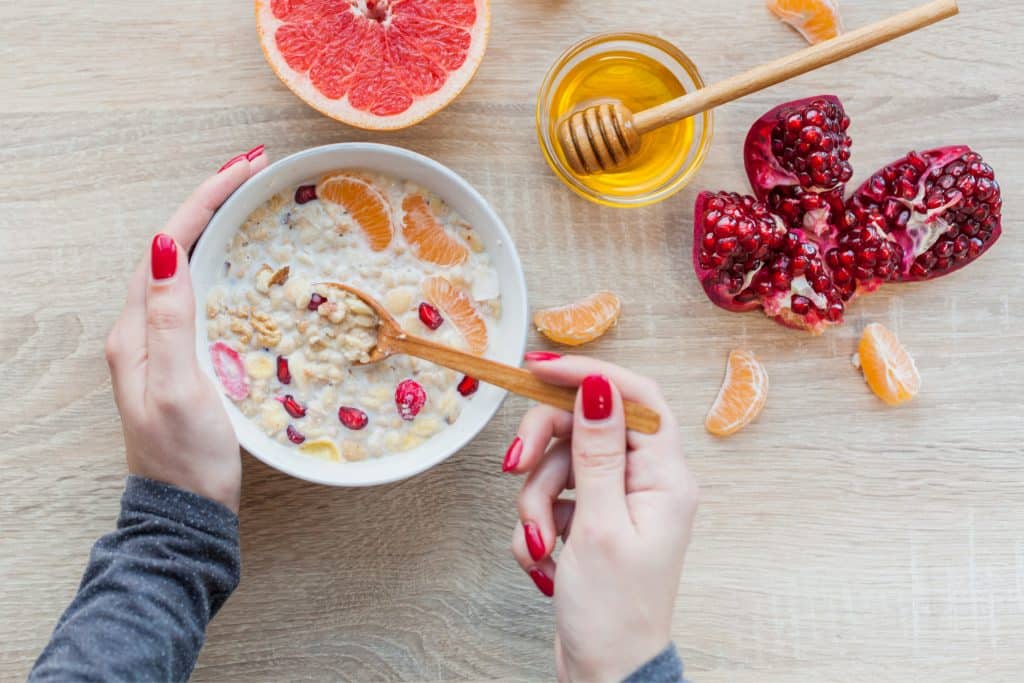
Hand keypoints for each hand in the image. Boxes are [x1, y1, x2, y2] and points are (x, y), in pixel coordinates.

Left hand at [104, 147, 268, 511]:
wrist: (185, 512)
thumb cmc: (187, 457)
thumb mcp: (180, 388)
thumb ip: (170, 320)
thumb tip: (164, 248)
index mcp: (137, 331)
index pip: (168, 245)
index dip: (205, 201)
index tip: (244, 168)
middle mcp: (143, 329)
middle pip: (173, 246)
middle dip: (210, 201)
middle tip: (253, 170)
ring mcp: (161, 344)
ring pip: (185, 266)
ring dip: (214, 227)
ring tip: (249, 199)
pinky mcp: (183, 358)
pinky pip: (199, 293)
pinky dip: (221, 262)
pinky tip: (243, 260)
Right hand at [507, 355, 698, 681]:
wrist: (606, 673)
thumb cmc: (615, 611)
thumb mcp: (599, 524)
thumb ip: (596, 451)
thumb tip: (597, 388)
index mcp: (665, 477)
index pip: (634, 397)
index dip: (588, 374)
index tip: (541, 369)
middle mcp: (645, 482)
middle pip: (585, 426)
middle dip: (542, 449)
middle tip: (514, 468)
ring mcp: (616, 502)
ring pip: (560, 465)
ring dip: (535, 501)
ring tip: (539, 543)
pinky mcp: (591, 521)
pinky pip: (552, 498)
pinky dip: (536, 523)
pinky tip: (542, 557)